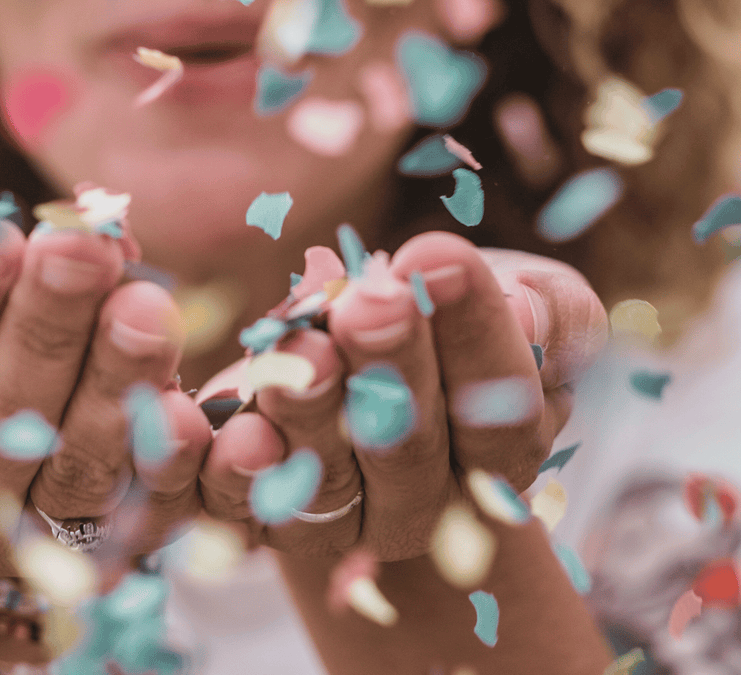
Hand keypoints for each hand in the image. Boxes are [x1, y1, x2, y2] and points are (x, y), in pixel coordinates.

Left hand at [199, 231, 608, 559]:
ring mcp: (346, 518)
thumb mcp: (530, 300)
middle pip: (410, 446)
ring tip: (301, 342)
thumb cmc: (457, 315)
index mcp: (503, 448)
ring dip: (311, 410)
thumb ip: (549, 311)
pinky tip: (236, 429)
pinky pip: (248, 510)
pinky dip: (236, 475)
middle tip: (370, 300)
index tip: (437, 256)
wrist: (366, 356)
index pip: (501, 405)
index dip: (473, 333)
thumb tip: (527, 310)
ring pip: (328, 480)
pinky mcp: (267, 516)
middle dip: (390, 367)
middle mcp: (428, 501)